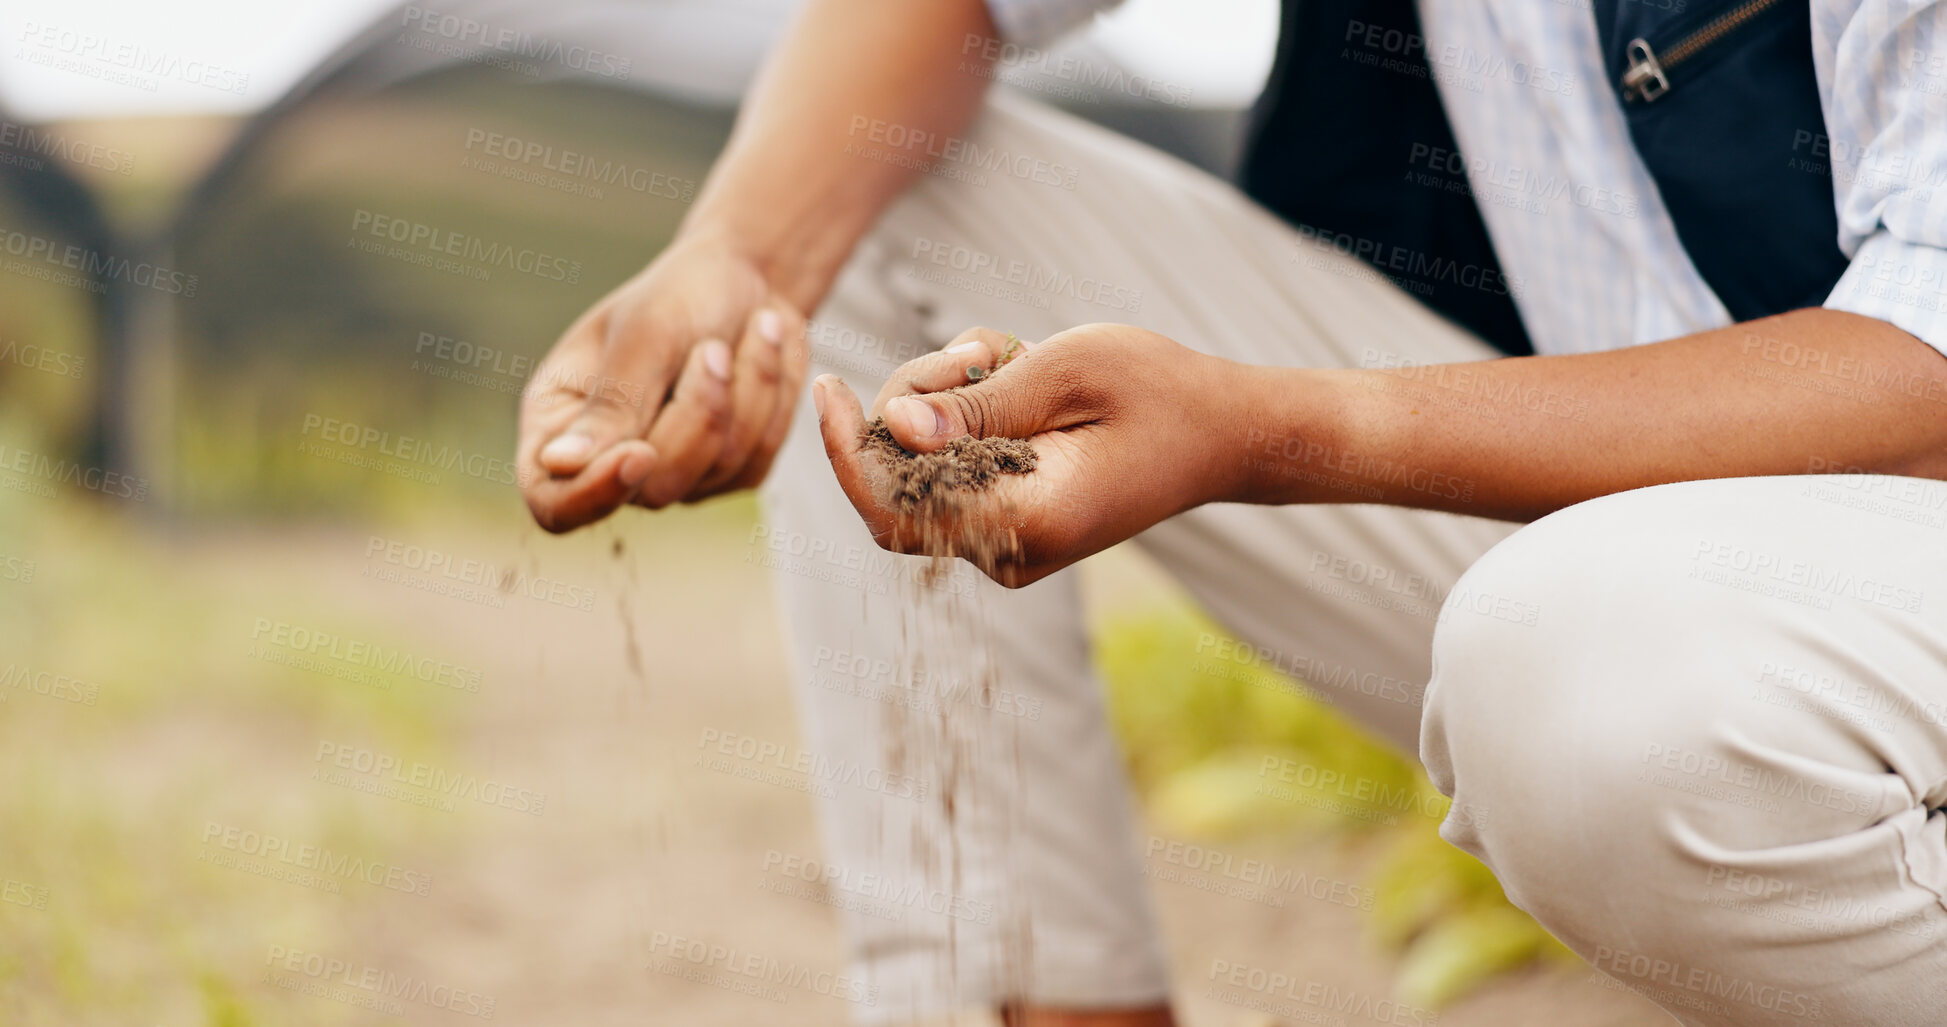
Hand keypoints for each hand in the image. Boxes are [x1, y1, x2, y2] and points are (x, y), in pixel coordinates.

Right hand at [517, 232, 808, 531]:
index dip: (591, 494)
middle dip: (698, 413)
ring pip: (715, 472)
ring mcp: (670, 474)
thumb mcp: (645, 333)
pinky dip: (772, 404)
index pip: (552, 499)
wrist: (749, 279)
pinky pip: (755, 462)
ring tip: (752, 331)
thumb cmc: (683, 292)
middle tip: (715, 347)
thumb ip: (610, 402)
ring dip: (747, 394)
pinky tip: (764, 355)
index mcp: (558, 419)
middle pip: (651, 488)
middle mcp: (608, 459)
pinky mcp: (727, 475)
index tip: (639, 454)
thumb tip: (557, 465)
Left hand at [813, 323, 1243, 586]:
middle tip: (976, 353)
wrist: (1221, 433)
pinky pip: (951, 471)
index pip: (892, 510)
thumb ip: (976, 404)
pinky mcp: (1008, 524)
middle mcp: (1008, 552)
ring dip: (944, 402)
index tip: (825, 385)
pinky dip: (965, 418)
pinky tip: (1012, 379)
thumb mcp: (1064, 372)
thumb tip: (893, 425)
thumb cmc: (1157, 391)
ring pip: (920, 471)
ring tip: (1007, 358)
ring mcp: (1007, 545)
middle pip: (896, 484)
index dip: (844, 452)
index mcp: (1025, 521)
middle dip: (910, 406)